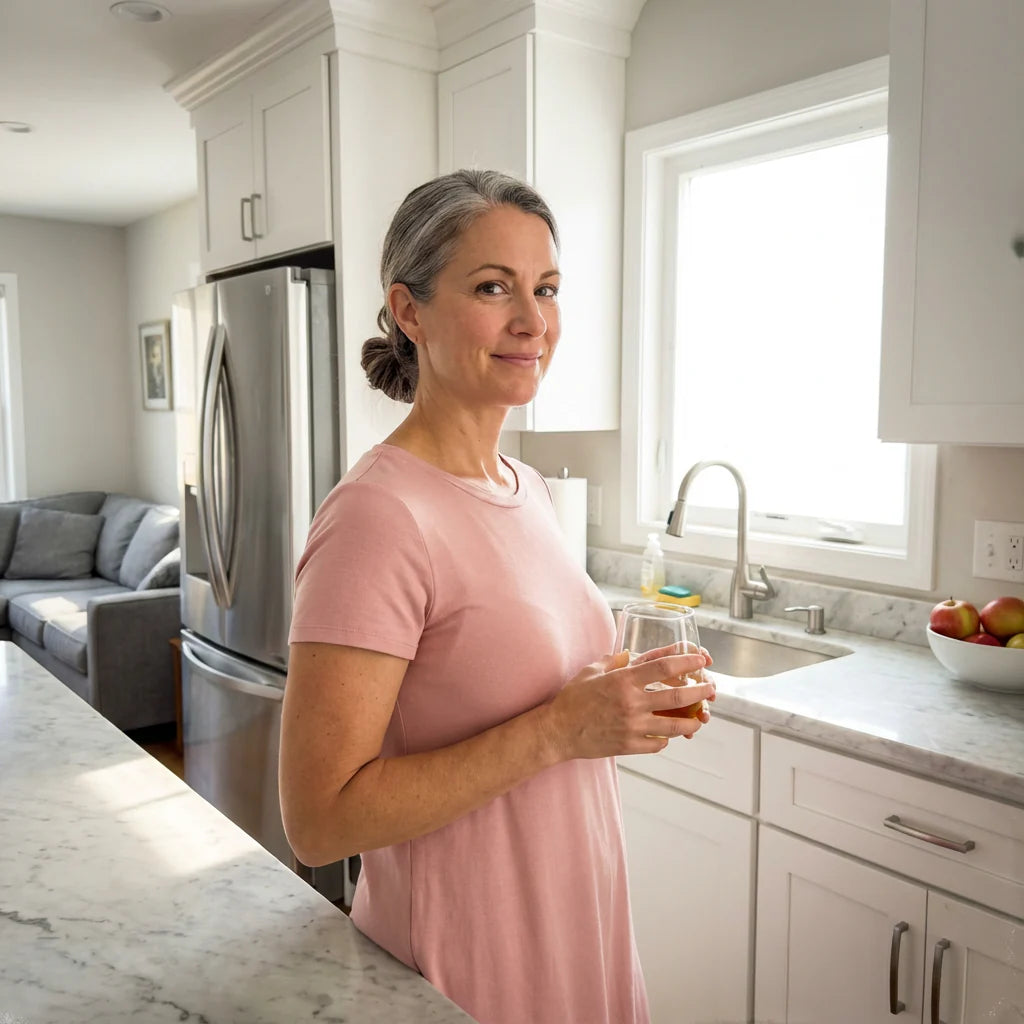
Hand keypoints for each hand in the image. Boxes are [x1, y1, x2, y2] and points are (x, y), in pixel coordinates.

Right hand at [542, 648, 715, 759]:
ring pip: (674, 725)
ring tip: (699, 719)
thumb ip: (614, 662)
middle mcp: (632, 702)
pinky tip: (667, 735)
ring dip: (692, 722)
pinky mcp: (629, 746)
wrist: (558, 731)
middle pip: (678, 696)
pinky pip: (658, 744)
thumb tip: (631, 655)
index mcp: (624, 680)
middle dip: (700, 691)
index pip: (664, 666)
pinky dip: (666, 739)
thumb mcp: (592, 671)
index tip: (701, 660)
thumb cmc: (572, 699)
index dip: (687, 661)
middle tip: (710, 689)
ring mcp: (632, 726)